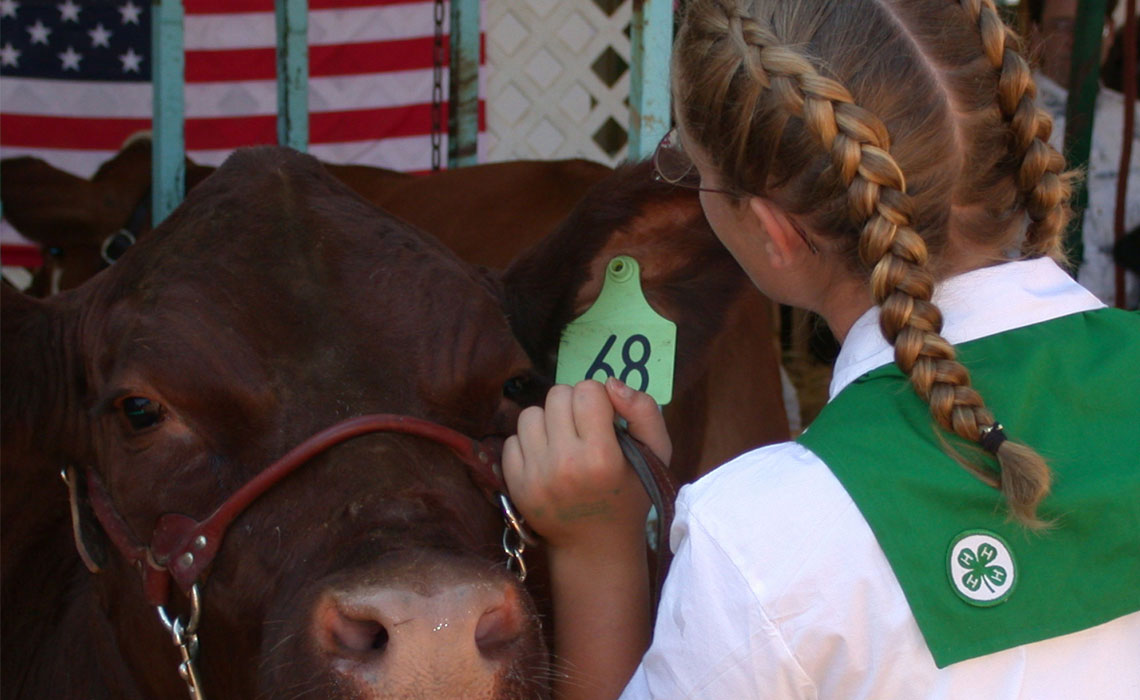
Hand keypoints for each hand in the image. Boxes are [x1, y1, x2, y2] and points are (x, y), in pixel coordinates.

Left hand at [502, 377, 670, 552]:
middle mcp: (564, 464)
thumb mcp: (655, 453)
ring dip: (548, 421)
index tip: (604, 419)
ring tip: (563, 441)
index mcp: (601, 456)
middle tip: (583, 429)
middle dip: (572, 405)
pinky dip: (529, 443)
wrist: (595, 546)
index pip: (587, 390)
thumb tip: (612, 383)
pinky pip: (512, 439)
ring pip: (530, 413)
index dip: (598, 399)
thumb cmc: (630, 495)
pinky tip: (547, 459)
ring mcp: (535, 475)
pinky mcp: (515, 484)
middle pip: (557, 396)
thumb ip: (644, 411)